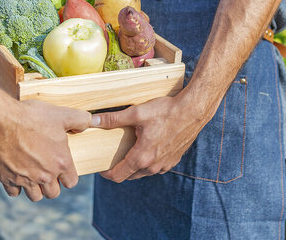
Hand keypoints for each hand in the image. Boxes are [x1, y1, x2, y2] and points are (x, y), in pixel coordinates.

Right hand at [0, 100, 90, 200]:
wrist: (0, 122)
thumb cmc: (32, 117)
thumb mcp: (61, 114)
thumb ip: (80, 119)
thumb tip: (91, 121)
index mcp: (61, 163)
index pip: (72, 182)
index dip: (68, 175)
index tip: (63, 166)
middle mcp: (45, 176)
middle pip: (53, 192)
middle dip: (53, 183)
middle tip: (48, 169)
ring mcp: (25, 180)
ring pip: (35, 196)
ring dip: (36, 187)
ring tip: (34, 173)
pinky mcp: (7, 179)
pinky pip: (14, 192)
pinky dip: (16, 186)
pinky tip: (17, 172)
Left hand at [91, 94, 206, 181]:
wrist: (193, 111)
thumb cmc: (165, 111)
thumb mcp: (136, 113)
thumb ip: (113, 119)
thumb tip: (92, 120)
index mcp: (142, 157)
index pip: (118, 176)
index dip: (106, 174)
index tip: (100, 167)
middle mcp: (153, 166)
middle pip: (129, 175)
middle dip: (119, 169)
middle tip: (111, 156)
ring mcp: (164, 165)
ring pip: (143, 171)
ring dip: (134, 165)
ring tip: (127, 150)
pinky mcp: (173, 160)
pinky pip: (155, 166)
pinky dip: (147, 161)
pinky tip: (145, 146)